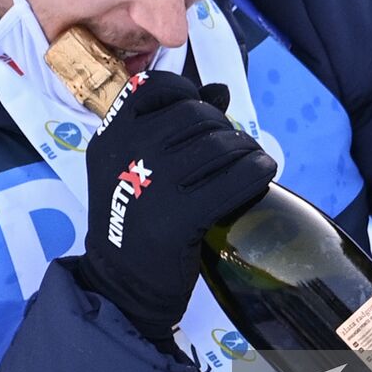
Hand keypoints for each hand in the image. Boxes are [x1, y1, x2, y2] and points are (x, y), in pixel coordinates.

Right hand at [74, 71, 276, 344]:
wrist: (120, 285)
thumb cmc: (133, 219)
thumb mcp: (133, 165)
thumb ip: (170, 124)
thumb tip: (220, 90)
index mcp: (110, 135)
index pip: (158, 86)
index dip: (189, 93)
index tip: (203, 116)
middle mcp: (126, 151)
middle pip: (197, 114)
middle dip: (224, 128)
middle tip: (232, 150)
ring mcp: (152, 183)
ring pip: (221, 143)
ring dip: (246, 149)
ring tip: (249, 163)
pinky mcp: (179, 217)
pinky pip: (236, 177)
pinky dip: (257, 171)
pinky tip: (261, 175)